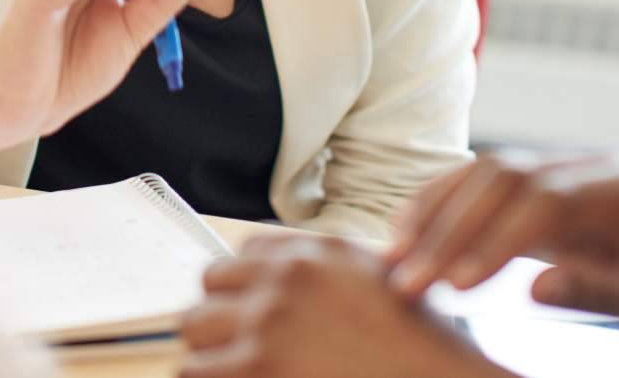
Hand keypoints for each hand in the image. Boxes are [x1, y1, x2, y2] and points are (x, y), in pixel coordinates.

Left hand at [180, 233, 507, 377]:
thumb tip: (282, 286)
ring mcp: (269, 319)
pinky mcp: (256, 365)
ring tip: (234, 371)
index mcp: (321, 253)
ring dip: (210, 350)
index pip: (246, 252)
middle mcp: (289, 276)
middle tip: (238, 347)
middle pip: (212, 280)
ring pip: (194, 324)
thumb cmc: (424, 356)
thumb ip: (332, 276)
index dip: (246, 287)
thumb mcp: (382, 287)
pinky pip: (195, 370)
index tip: (250, 312)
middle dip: (222, 315)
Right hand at [382, 150, 618, 349]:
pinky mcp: (554, 191)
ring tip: (393, 257)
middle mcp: (596, 165)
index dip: (493, 239)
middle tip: (405, 279)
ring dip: (436, 212)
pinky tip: (412, 235)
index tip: (454, 285)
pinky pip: (491, 188)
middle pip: (504, 176)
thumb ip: (605, 290)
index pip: (545, 199)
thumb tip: (532, 289)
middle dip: (449, 226)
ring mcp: (572, 172)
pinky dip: (447, 207)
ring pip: (487, 173)